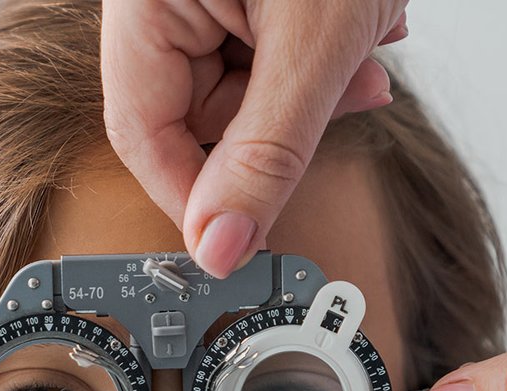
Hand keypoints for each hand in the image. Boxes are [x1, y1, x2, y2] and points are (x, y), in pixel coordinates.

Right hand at [101, 0, 408, 278]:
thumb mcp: (314, 42)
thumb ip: (268, 151)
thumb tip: (222, 249)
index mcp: (141, 2)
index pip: (142, 136)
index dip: (198, 199)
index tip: (244, 244)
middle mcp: (155, 1)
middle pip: (195, 114)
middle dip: (283, 122)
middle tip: (349, 94)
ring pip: (238, 87)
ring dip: (312, 85)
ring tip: (364, 48)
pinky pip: (260, 51)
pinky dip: (313, 53)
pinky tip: (355, 29)